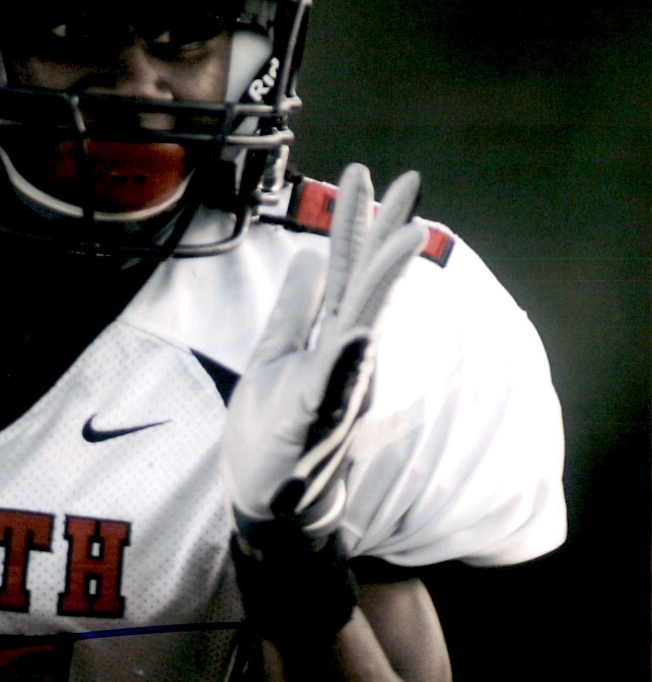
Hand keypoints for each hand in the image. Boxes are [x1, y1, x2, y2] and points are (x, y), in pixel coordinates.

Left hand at [222, 164, 429, 536]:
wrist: (270, 509)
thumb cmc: (271, 437)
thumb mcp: (272, 361)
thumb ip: (292, 312)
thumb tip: (307, 258)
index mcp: (328, 342)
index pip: (346, 272)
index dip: (355, 224)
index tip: (363, 172)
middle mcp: (341, 363)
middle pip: (366, 288)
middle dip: (387, 235)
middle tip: (412, 180)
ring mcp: (334, 395)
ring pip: (363, 330)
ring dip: (385, 284)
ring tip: (411, 237)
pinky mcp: (315, 431)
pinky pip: (332, 392)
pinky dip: (345, 364)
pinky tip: (358, 333)